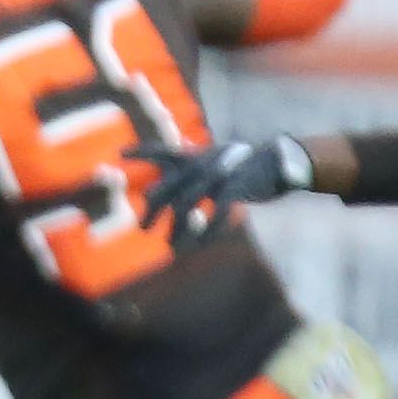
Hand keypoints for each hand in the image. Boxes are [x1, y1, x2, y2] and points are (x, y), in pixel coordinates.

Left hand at [134, 135, 310, 244]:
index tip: (119, 153)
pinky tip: (200, 245)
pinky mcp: (235, 187)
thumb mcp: (217, 158)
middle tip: (143, 229)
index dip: (143, 151)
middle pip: (170, 186)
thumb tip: (180, 157)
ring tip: (170, 247)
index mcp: (196, 155)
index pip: (164, 151)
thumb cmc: (243, 164)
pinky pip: (216, 212)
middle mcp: (203, 162)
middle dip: (154, 208)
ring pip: (188, 204)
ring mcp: (218, 174)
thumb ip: (196, 162)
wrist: (278, 162)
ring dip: (177, 228)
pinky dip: (207, 231)